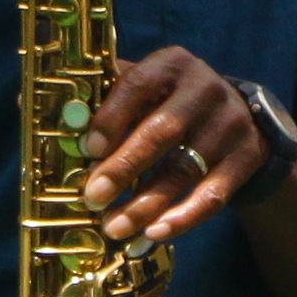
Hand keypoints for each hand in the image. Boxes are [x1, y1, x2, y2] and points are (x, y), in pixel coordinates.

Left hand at [79, 49, 262, 245]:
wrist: (239, 114)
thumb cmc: (171, 102)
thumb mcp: (146, 89)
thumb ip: (106, 99)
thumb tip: (49, 117)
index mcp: (172, 64)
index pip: (138, 85)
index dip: (112, 117)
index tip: (88, 150)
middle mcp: (205, 89)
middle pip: (162, 131)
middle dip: (124, 167)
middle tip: (94, 197)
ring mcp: (230, 123)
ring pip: (184, 170)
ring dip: (146, 204)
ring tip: (115, 227)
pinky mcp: (246, 157)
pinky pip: (213, 195)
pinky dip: (182, 218)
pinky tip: (154, 232)